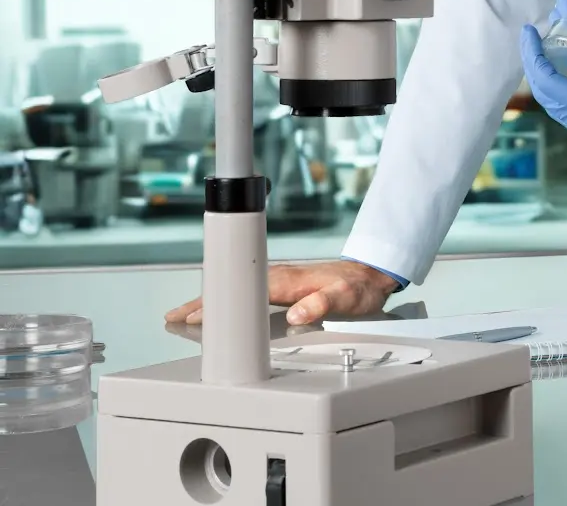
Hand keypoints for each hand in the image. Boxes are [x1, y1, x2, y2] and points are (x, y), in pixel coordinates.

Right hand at [164, 260, 397, 326]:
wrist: (372, 274)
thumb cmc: (359, 287)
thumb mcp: (346, 298)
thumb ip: (323, 304)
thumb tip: (296, 314)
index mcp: (288, 281)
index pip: (242, 293)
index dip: (216, 305)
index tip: (191, 316)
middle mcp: (279, 276)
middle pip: (231, 288)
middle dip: (200, 301)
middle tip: (171, 316)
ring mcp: (279, 279)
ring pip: (235, 288)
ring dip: (209, 299)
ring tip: (182, 313)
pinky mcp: (282, 284)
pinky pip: (245, 289)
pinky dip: (226, 297)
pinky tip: (217, 307)